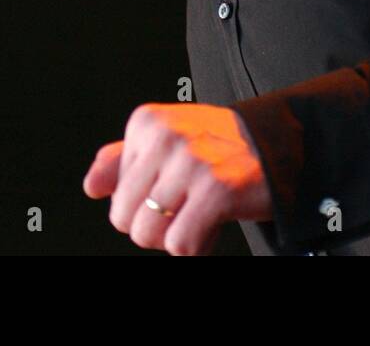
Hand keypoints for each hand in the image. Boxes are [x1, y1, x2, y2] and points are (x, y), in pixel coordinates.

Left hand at [83, 102, 272, 254]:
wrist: (277, 144)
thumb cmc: (216, 147)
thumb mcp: (167, 140)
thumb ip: (123, 160)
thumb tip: (92, 188)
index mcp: (146, 123)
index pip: (112, 192)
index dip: (144, 200)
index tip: (175, 184)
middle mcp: (164, 137)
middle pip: (123, 217)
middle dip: (151, 227)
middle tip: (183, 211)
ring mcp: (191, 162)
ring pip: (146, 234)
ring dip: (171, 239)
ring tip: (196, 218)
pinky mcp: (216, 190)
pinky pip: (179, 245)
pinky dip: (195, 248)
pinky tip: (213, 227)